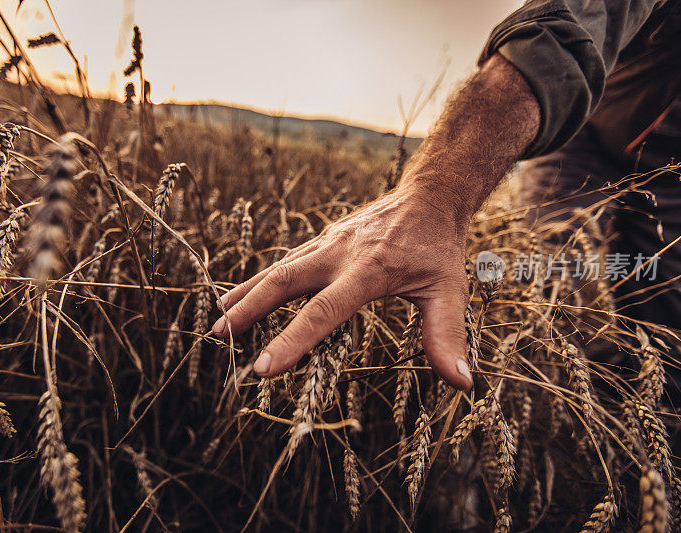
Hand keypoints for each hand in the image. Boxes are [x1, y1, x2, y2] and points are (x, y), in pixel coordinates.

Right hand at [211, 181, 473, 389]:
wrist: (429, 196)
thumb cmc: (438, 247)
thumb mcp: (449, 291)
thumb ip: (447, 336)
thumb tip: (461, 384)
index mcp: (367, 271)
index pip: (322, 312)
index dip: (291, 341)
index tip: (262, 368)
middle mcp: (339, 254)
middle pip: (284, 283)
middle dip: (250, 311)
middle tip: (220, 337)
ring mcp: (328, 243)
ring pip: (278, 269)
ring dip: (247, 294)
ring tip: (219, 320)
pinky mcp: (324, 239)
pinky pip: (287, 261)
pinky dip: (262, 280)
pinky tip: (245, 294)